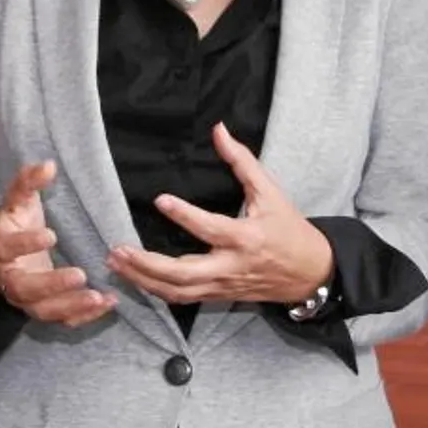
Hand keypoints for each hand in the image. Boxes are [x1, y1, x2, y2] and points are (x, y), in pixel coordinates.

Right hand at [0, 160, 116, 326]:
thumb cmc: (14, 226)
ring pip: (43, 310)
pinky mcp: (42, 310)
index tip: (51, 235)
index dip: (26, 243)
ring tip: (99, 297)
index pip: (7, 248)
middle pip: (24, 288)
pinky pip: (60, 320)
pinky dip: (83, 316)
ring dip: (71, 305)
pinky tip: (107, 304)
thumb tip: (49, 165)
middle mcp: (9, 278)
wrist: (2, 261)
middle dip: (52, 284)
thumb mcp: (17, 203)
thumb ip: (28, 182)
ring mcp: (25, 299)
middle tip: (81, 275)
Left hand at [107, 124, 333, 305]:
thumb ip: (242, 161)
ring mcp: (222, 285)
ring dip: (143, 280)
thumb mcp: (271, 192)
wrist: (311, 274)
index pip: (210, 228)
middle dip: (147, 264)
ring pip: (177, 292)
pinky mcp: (218, 296)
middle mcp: (230, 266)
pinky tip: (135, 278)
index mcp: (246, 238)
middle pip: (182, 273)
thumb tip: (218, 129)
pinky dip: (156, 290)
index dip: (185, 216)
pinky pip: (182, 298)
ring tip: (116, 263)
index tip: (160, 200)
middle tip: (119, 248)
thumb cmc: (290, 229)